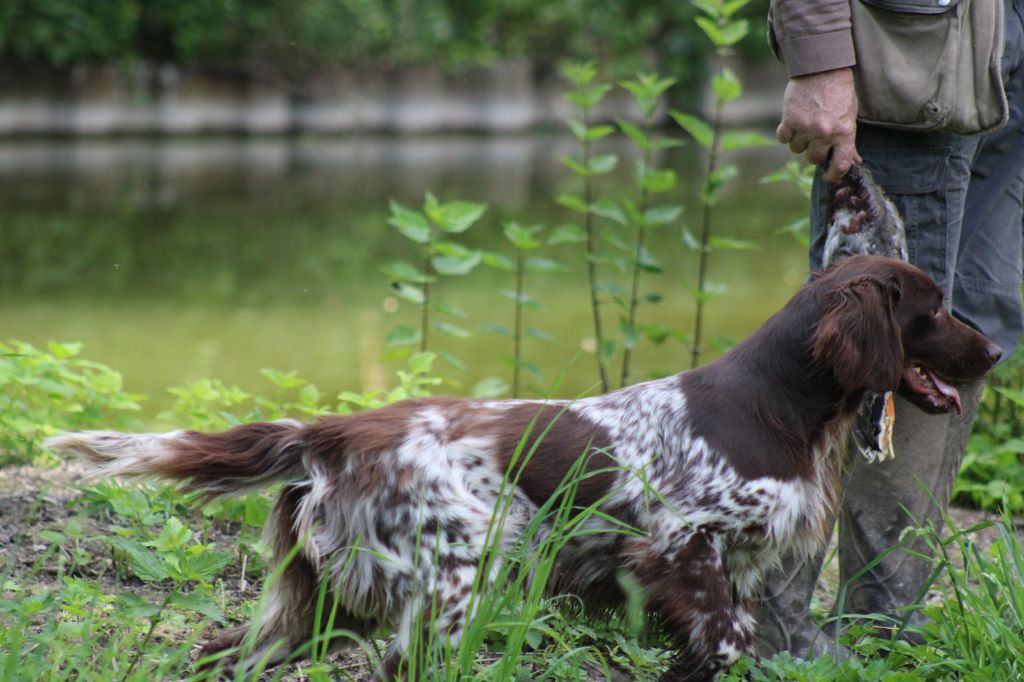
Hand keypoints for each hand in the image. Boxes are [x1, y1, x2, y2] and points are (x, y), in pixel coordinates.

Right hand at [777, 67, 861, 182]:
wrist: (822, 69)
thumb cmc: (839, 93)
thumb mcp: (849, 117)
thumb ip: (849, 140)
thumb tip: (855, 162)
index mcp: (844, 133)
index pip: (840, 165)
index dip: (834, 175)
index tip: (829, 176)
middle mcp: (825, 133)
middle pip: (813, 158)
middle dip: (814, 151)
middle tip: (816, 139)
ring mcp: (806, 127)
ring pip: (796, 149)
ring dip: (799, 141)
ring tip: (805, 125)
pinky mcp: (790, 120)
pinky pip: (783, 138)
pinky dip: (786, 133)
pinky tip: (792, 122)